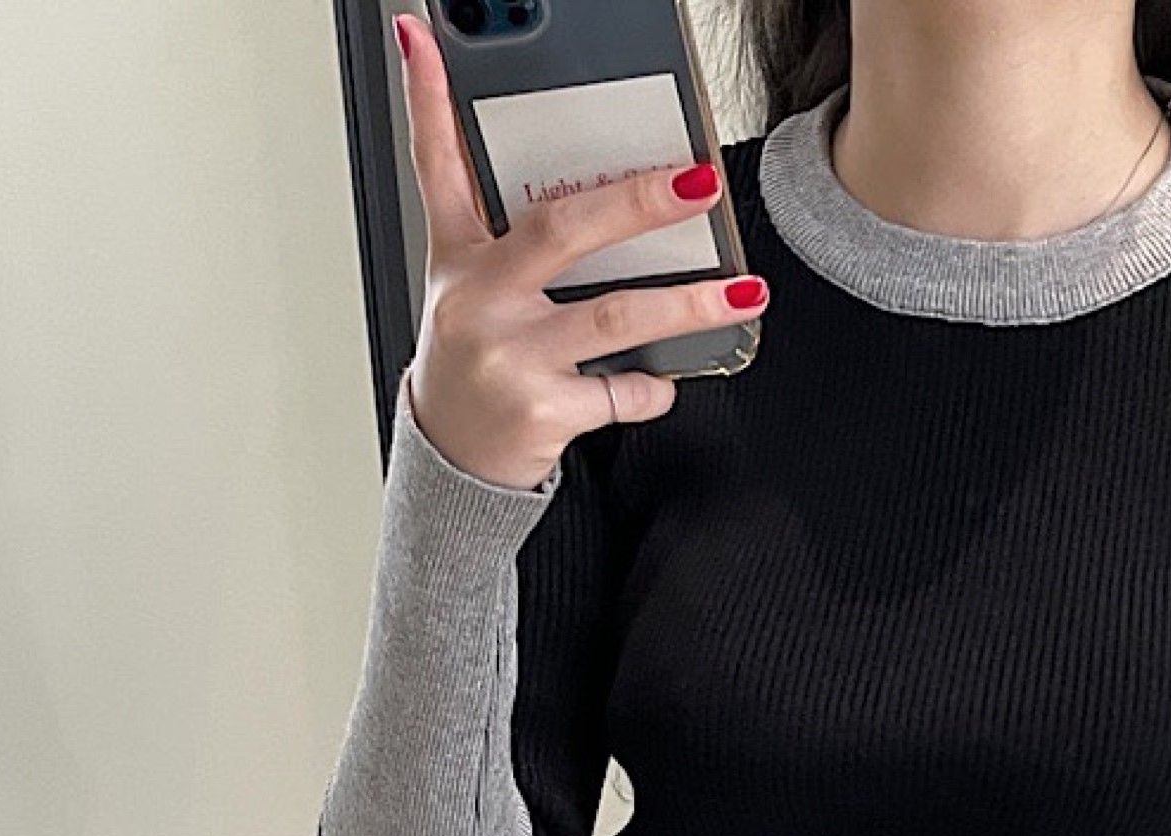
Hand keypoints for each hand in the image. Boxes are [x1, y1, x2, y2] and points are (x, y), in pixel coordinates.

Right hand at [393, 10, 768, 489]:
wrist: (454, 457)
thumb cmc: (474, 359)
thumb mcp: (464, 281)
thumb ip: (488, 215)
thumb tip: (517, 163)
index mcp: (460, 256)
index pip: (437, 161)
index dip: (427, 96)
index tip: (428, 35)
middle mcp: (479, 300)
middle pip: (564, 231)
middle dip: (638, 202)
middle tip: (700, 183)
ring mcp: (511, 357)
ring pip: (615, 315)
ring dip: (690, 304)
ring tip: (744, 293)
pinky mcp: (541, 411)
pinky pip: (620, 392)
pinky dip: (653, 387)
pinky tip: (665, 380)